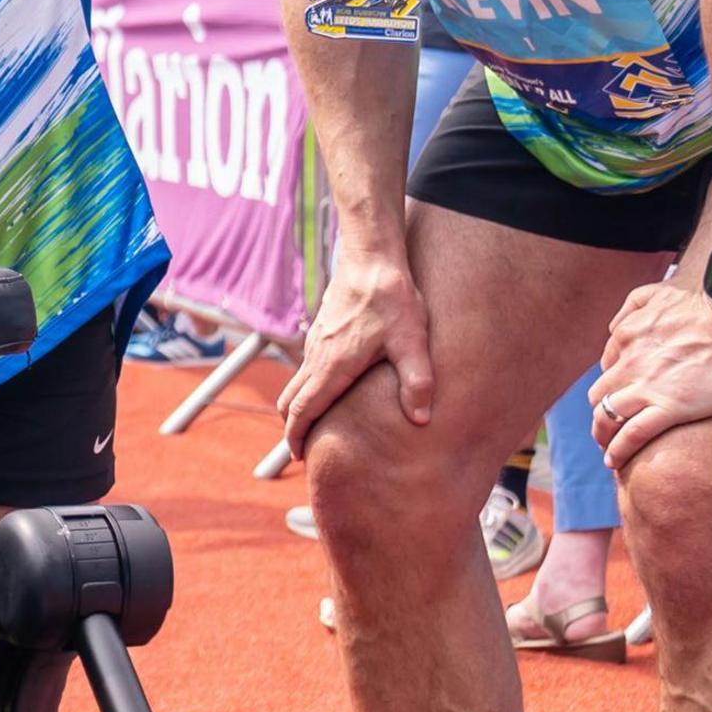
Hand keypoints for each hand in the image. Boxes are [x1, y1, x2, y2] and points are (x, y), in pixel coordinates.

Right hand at [279, 249, 434, 455]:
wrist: (372, 256)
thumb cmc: (392, 298)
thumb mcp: (412, 341)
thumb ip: (417, 381)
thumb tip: (421, 419)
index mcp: (333, 366)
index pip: (302, 409)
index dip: (296, 436)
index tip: (298, 456)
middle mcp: (317, 355)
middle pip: (290, 400)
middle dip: (293, 426)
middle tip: (305, 447)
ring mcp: (317, 341)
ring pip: (297, 381)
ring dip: (301, 404)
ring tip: (320, 422)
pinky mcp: (323, 329)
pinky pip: (307, 365)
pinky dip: (309, 385)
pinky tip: (334, 386)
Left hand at [588, 284, 711, 468]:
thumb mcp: (662, 292)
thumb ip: (633, 306)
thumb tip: (615, 328)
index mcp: (628, 336)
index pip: (607, 370)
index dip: (612, 388)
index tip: (621, 400)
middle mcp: (630, 362)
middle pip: (599, 397)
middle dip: (601, 414)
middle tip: (611, 430)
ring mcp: (648, 386)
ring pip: (607, 418)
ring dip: (603, 436)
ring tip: (609, 451)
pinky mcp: (671, 407)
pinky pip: (631, 435)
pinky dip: (618, 451)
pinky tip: (615, 463)